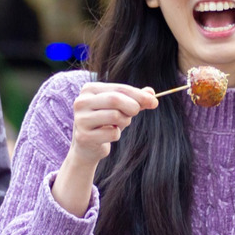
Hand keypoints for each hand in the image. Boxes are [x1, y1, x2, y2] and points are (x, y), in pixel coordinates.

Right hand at [53, 82, 157, 216]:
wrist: (87, 146)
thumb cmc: (106, 122)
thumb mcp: (121, 107)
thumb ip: (135, 98)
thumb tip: (151, 93)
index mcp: (89, 89)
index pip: (119, 88)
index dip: (139, 95)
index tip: (154, 102)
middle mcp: (81, 102)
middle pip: (115, 99)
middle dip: (132, 107)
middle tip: (136, 113)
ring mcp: (80, 119)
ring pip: (115, 116)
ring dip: (124, 121)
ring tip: (118, 124)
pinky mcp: (83, 136)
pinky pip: (112, 133)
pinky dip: (116, 135)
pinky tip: (108, 135)